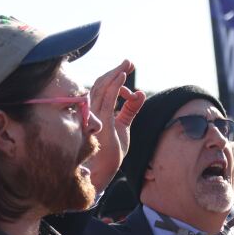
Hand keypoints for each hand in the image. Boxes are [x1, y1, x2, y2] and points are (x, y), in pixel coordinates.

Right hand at [85, 59, 147, 192]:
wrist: (102, 172)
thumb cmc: (110, 152)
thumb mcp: (123, 126)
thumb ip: (130, 110)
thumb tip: (140, 93)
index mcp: (96, 111)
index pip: (103, 88)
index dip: (115, 78)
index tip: (128, 71)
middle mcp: (92, 111)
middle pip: (102, 84)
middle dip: (116, 71)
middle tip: (129, 62)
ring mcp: (94, 115)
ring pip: (102, 88)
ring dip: (115, 74)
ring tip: (127, 64)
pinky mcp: (101, 122)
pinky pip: (106, 99)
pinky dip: (114, 86)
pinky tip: (122, 76)